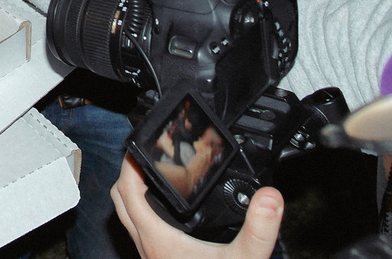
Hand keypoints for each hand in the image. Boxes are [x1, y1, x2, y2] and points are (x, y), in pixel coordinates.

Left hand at [110, 158, 282, 258]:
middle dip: (128, 174)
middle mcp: (146, 247)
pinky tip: (172, 214)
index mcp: (156, 238)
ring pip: (129, 219)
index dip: (129, 163)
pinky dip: (147, 214)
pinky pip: (143, 233)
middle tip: (146, 154)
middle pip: (120, 201)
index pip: (127, 190)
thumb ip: (259, 230)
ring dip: (134, 195)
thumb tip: (271, 197)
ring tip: (156, 176)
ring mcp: (150, 257)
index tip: (140, 143)